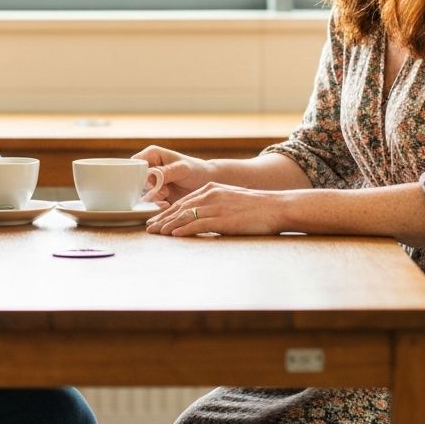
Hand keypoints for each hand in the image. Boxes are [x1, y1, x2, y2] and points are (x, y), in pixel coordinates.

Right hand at [133, 146, 218, 206]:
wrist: (206, 183)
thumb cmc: (196, 170)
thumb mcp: (182, 169)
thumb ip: (166, 172)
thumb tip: (150, 176)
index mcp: (151, 155)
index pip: (134, 165)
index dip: (137, 176)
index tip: (150, 184)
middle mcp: (148, 168)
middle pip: (136, 181)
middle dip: (147, 190)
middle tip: (162, 192)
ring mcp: (151, 182)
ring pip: (141, 193)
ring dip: (152, 198)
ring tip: (166, 197)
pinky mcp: (155, 195)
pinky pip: (149, 203)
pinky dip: (156, 205)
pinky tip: (167, 204)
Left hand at [145, 182, 285, 236]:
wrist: (276, 207)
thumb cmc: (256, 206)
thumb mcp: (230, 198)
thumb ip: (215, 204)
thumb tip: (202, 215)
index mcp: (211, 188)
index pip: (183, 201)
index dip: (167, 211)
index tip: (155, 219)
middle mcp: (210, 195)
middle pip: (179, 208)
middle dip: (162, 218)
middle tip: (148, 227)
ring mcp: (216, 206)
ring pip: (185, 216)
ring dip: (167, 225)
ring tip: (156, 232)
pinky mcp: (223, 219)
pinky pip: (198, 225)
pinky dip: (184, 230)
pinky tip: (174, 235)